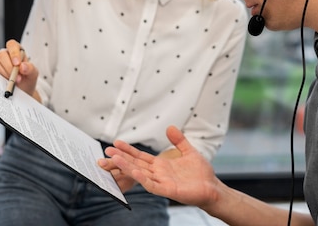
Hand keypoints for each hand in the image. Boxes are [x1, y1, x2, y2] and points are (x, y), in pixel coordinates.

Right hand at [0, 39, 39, 99]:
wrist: (24, 90)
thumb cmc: (28, 78)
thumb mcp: (33, 73)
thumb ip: (30, 68)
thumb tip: (23, 66)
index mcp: (17, 50)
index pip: (12, 45)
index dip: (13, 53)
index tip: (17, 63)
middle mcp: (7, 55)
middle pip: (2, 54)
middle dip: (9, 66)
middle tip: (17, 77)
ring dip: (5, 73)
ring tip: (14, 81)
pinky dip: (0, 77)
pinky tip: (7, 82)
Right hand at [100, 126, 219, 207]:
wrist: (212, 187)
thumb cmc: (201, 173)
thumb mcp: (189, 151)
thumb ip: (179, 140)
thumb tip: (169, 127)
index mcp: (161, 165)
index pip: (140, 157)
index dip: (128, 150)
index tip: (115, 143)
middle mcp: (158, 173)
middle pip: (135, 164)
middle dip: (121, 158)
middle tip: (106, 153)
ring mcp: (161, 182)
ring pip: (140, 173)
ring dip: (127, 167)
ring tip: (114, 159)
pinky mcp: (168, 190)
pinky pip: (152, 184)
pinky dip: (142, 178)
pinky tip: (134, 171)